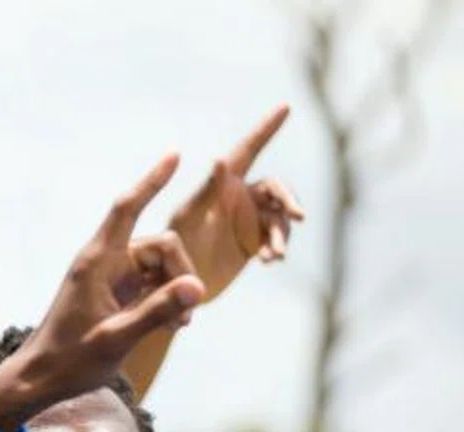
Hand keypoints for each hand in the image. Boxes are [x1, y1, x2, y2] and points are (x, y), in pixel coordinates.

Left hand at [0, 155, 206, 429]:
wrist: (41, 379)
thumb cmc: (70, 361)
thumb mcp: (117, 339)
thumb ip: (157, 311)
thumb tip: (197, 287)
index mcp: (96, 263)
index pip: (127, 209)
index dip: (151, 181)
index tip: (174, 154)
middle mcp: (104, 263)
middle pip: (159, 245)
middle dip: (181, 271)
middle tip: (188, 314)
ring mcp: (110, 278)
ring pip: (160, 265)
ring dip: (175, 290)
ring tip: (178, 326)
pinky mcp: (115, 294)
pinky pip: (152, 283)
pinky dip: (165, 299)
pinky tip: (171, 326)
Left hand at [168, 106, 305, 302]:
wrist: (165, 294)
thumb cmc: (169, 250)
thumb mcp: (186, 220)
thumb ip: (206, 192)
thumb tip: (220, 159)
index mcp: (219, 185)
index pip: (246, 150)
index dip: (266, 128)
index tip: (286, 105)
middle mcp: (235, 198)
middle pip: (274, 188)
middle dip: (287, 199)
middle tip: (297, 216)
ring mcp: (245, 221)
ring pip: (279, 216)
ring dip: (281, 232)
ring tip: (275, 255)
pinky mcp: (250, 244)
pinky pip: (276, 238)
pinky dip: (277, 247)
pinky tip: (270, 261)